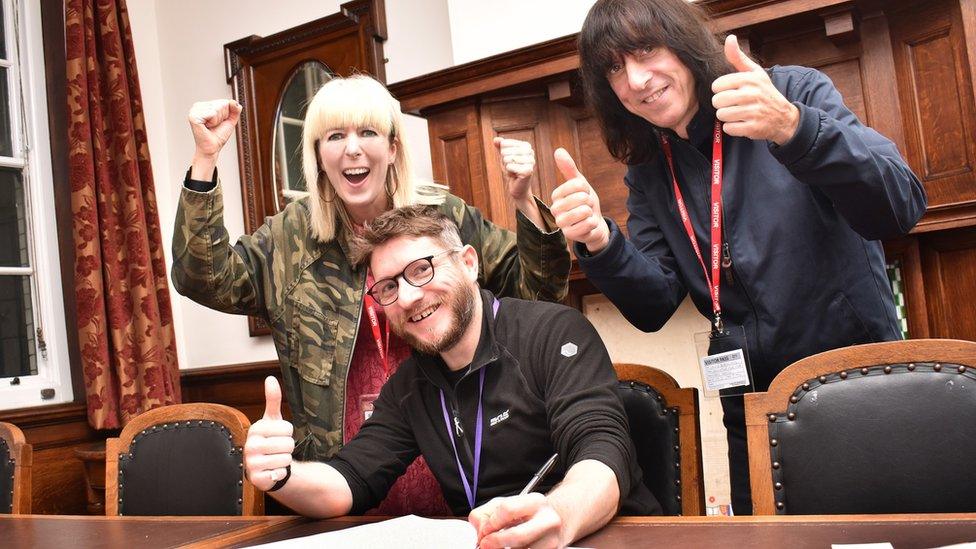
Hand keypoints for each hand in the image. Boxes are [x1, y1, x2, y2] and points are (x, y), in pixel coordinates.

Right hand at [187, 99, 241, 159]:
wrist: (212, 147)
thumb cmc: (219, 135)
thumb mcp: (230, 120)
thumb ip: (235, 110)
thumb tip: (233, 101)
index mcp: (205, 105)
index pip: (224, 102)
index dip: (226, 114)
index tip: (218, 123)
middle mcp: (198, 106)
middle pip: (221, 104)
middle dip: (222, 117)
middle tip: (214, 126)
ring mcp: (194, 110)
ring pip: (217, 109)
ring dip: (217, 120)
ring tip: (210, 126)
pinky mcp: (193, 116)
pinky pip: (212, 113)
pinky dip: (213, 122)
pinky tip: (206, 126)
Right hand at [243, 376, 294, 491]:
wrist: (264, 465)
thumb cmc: (270, 439)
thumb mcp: (273, 419)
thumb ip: (273, 399)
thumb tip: (270, 378)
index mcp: (255, 429)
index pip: (288, 429)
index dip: (288, 433)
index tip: (279, 435)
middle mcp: (250, 446)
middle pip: (288, 444)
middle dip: (288, 447)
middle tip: (278, 449)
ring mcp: (251, 463)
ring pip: (286, 459)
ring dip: (285, 460)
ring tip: (275, 459)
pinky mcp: (256, 479)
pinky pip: (281, 473)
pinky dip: (281, 472)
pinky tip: (272, 470)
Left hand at [469, 493, 565, 548]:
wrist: (555, 522)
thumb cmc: (527, 513)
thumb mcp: (506, 504)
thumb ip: (486, 513)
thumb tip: (480, 531)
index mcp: (535, 502)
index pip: (508, 510)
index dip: (491, 523)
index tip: (484, 530)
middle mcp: (548, 520)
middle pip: (517, 536)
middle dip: (495, 543)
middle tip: (485, 544)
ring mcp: (551, 541)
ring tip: (500, 546)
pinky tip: (511, 548)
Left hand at [494, 137, 535, 202]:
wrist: (518, 186)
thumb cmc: (511, 169)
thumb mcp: (504, 156)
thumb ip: (500, 147)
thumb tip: (495, 140)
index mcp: (526, 145)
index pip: (504, 144)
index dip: (502, 153)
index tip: (510, 160)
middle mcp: (530, 152)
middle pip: (505, 152)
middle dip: (504, 161)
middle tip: (511, 167)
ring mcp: (531, 161)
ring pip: (507, 159)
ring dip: (507, 167)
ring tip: (513, 171)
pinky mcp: (528, 171)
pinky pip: (509, 167)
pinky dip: (508, 172)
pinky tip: (515, 175)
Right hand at [550, 148, 609, 253]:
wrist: (593, 224)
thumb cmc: (585, 202)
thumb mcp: (580, 183)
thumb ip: (569, 168)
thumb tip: (558, 150)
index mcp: (556, 195)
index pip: (577, 184)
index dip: (586, 189)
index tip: (583, 194)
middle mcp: (555, 209)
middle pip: (582, 198)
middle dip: (589, 202)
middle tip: (586, 207)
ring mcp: (561, 223)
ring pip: (584, 211)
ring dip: (591, 213)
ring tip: (586, 215)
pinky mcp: (569, 235)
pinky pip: (588, 223)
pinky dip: (593, 223)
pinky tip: (588, 225)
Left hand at [711, 35, 798, 144]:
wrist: (784, 116)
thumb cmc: (764, 92)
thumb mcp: (754, 72)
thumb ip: (738, 57)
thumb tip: (730, 38)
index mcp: (750, 79)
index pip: (717, 85)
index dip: (720, 90)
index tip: (730, 91)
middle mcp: (752, 94)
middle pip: (717, 101)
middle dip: (722, 104)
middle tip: (733, 104)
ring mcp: (753, 111)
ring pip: (722, 115)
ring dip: (727, 116)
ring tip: (738, 113)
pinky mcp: (753, 128)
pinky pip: (729, 128)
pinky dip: (732, 127)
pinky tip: (742, 122)